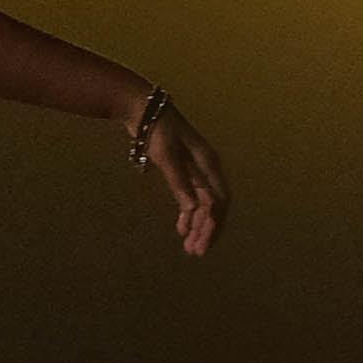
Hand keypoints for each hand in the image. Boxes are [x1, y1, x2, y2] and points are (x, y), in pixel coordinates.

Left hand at [135, 97, 227, 256]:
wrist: (143, 109)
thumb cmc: (156, 130)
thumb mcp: (166, 157)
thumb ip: (179, 182)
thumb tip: (191, 208)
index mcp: (209, 164)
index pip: (218, 201)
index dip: (213, 223)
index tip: (204, 243)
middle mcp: (206, 169)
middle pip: (212, 206)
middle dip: (205, 230)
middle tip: (195, 252)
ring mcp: (195, 170)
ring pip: (201, 204)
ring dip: (195, 225)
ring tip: (188, 246)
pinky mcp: (183, 171)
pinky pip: (190, 197)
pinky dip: (186, 213)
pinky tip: (181, 228)